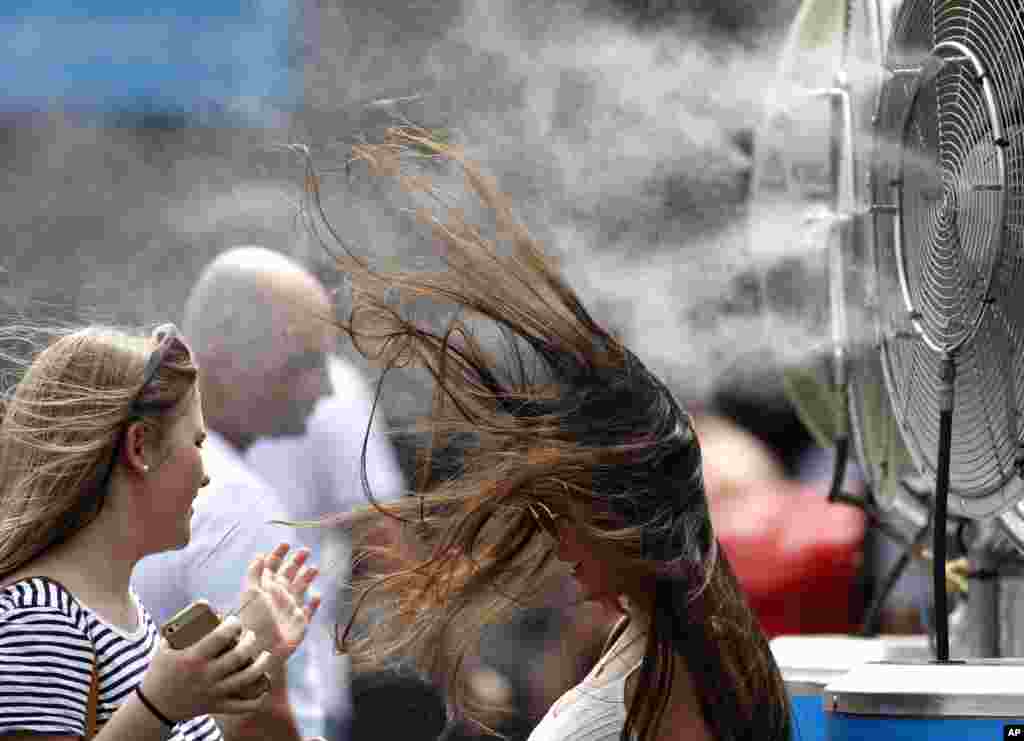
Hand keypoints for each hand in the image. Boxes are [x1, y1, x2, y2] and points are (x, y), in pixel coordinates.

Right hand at [144, 614, 274, 720]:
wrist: (154, 706)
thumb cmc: (162, 671)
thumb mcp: (165, 647)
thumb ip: (182, 626)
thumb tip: (204, 604)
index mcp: (192, 658)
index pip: (219, 637)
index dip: (232, 625)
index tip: (235, 621)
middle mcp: (205, 676)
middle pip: (237, 656)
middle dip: (250, 641)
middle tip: (251, 635)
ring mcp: (212, 692)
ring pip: (245, 678)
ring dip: (260, 665)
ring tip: (266, 655)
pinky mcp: (216, 706)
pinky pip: (241, 707)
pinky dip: (256, 701)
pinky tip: (264, 690)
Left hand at [236, 543, 321, 664]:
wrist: (262, 650)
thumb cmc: (254, 622)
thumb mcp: (250, 594)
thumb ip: (254, 574)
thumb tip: (259, 555)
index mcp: (265, 588)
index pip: (272, 566)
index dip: (278, 554)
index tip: (286, 544)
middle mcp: (278, 596)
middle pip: (288, 574)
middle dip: (296, 561)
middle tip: (306, 550)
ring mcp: (290, 608)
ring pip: (300, 588)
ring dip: (307, 577)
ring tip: (314, 568)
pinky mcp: (300, 622)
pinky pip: (308, 611)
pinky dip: (314, 604)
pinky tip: (318, 596)